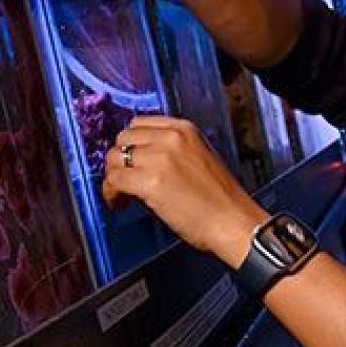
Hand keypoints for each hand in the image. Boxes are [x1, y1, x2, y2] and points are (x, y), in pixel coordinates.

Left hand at [103, 116, 266, 264]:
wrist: (233, 222)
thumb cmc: (221, 200)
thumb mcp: (199, 159)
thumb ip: (171, 152)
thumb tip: (141, 163)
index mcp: (184, 129)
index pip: (139, 124)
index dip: (130, 145)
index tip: (130, 161)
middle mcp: (170, 138)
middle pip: (123, 139)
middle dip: (119, 160)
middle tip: (124, 182)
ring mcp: (159, 158)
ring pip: (114, 159)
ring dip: (113, 178)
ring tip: (122, 196)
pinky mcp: (149, 182)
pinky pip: (114, 181)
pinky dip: (112, 194)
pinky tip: (120, 205)